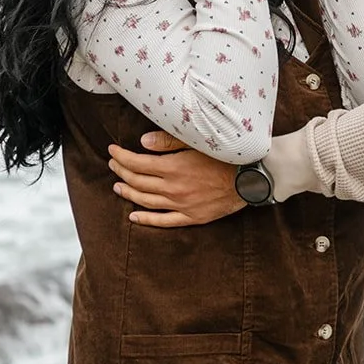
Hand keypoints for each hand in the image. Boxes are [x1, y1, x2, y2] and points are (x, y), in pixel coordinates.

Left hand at [108, 132, 245, 227]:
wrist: (251, 177)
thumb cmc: (227, 155)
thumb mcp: (198, 142)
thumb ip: (168, 142)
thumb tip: (142, 142)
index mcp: (173, 167)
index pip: (138, 163)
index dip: (121, 157)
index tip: (112, 151)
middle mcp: (173, 188)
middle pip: (139, 181)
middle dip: (122, 171)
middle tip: (112, 164)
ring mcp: (181, 205)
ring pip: (146, 201)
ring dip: (129, 193)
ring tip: (117, 186)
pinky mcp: (192, 217)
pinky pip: (163, 221)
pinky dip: (146, 219)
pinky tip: (133, 216)